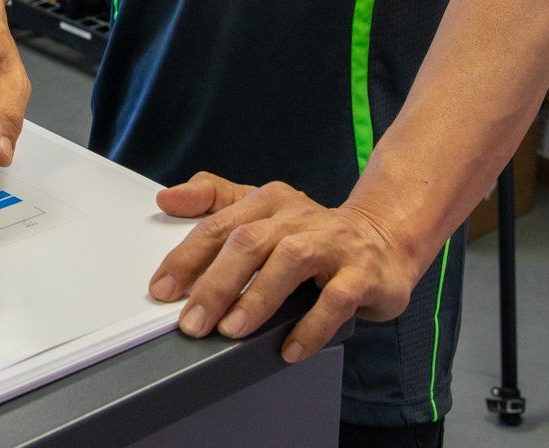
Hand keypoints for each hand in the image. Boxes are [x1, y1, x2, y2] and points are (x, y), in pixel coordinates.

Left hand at [147, 174, 423, 361]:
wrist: (387, 237)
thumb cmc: (313, 232)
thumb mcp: (263, 209)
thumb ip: (213, 200)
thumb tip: (166, 199)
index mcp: (269, 201)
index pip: (220, 226)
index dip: (187, 258)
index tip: (161, 290)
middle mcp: (299, 216)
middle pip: (250, 242)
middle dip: (215, 284)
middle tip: (191, 323)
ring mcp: (333, 243)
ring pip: (290, 261)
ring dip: (257, 298)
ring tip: (232, 330)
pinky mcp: (364, 273)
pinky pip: (336, 298)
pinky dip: (311, 326)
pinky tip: (290, 348)